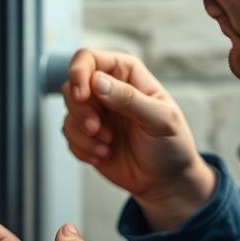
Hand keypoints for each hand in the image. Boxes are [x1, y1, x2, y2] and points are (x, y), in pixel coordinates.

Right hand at [62, 48, 215, 230]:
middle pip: (71, 86)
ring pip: (68, 112)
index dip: (78, 73)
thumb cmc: (171, 145)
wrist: (166, 181)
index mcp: (127, 74)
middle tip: (97, 129)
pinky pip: (68, 135)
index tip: (82, 96)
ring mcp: (96, 112)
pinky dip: (82, 148)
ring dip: (83, 134)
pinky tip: (103, 155)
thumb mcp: (160, 119)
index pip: (89, 59)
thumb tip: (97, 82)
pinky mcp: (86, 135)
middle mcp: (107, 89)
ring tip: (108, 147)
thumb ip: (129, 99)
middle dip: (81, 112)